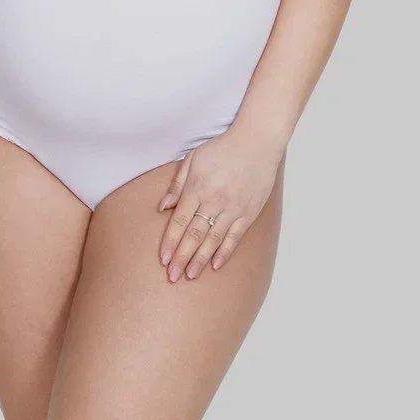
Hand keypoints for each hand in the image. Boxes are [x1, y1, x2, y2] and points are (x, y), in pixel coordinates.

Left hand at [156, 121, 283, 281]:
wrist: (257, 142)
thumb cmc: (222, 148)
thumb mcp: (194, 158)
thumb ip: (178, 184)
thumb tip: (163, 207)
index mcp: (198, 187)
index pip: (180, 221)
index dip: (170, 242)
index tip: (163, 259)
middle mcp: (214, 201)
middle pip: (194, 235)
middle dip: (181, 257)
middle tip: (172, 277)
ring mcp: (233, 208)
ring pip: (213, 240)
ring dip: (200, 260)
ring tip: (190, 276)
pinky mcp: (248, 213)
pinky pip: (234, 237)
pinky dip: (224, 252)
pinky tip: (215, 265)